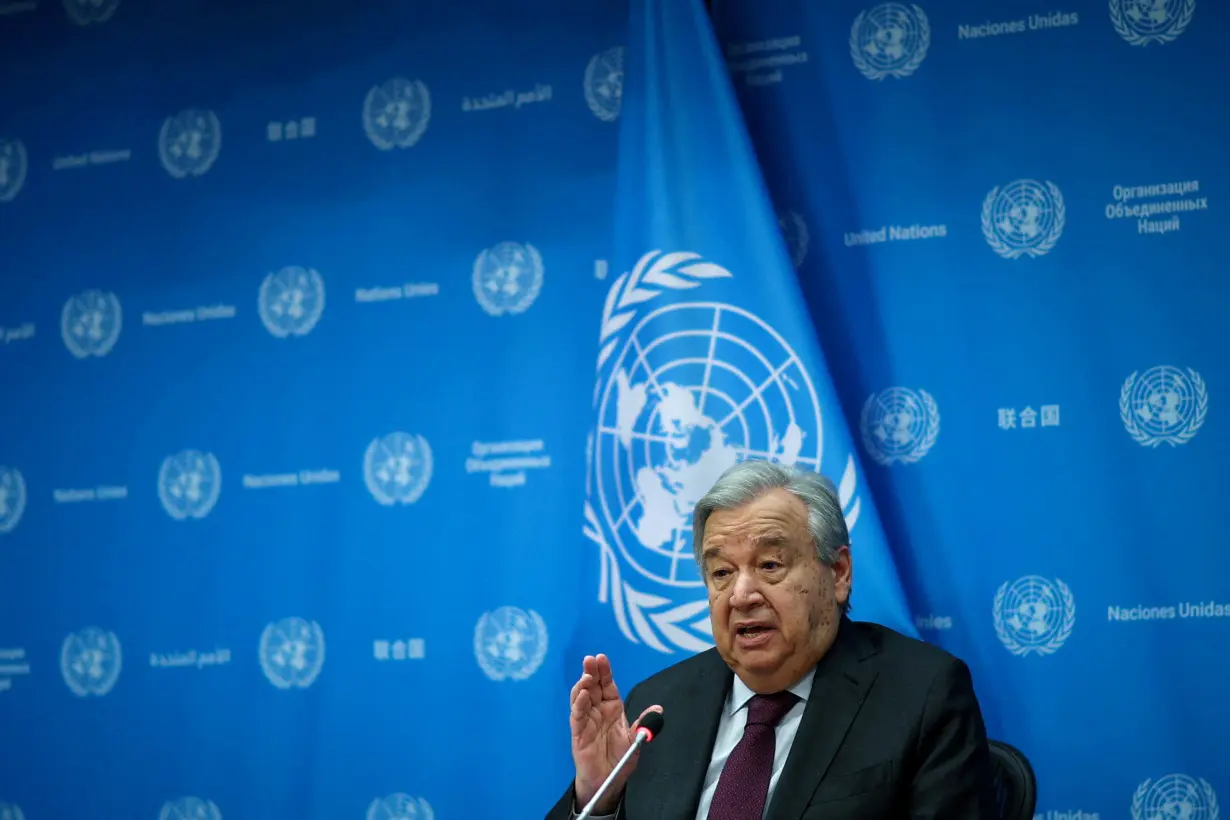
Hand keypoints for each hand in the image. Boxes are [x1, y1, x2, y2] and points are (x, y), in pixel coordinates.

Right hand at [570, 653, 661, 813]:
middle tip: (590, 660)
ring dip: (583, 685)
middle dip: (591, 672)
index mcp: (612, 708)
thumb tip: (658, 709)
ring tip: (587, 675)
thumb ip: (644, 723)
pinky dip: (579, 704)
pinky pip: (577, 715)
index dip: (604, 671)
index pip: (607, 684)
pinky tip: (583, 695)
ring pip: (581, 697)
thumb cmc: (620, 758)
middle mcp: (598, 710)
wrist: (609, 780)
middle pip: (592, 686)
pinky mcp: (578, 732)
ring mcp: (587, 720)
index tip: (602, 658)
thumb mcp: (636, 738)